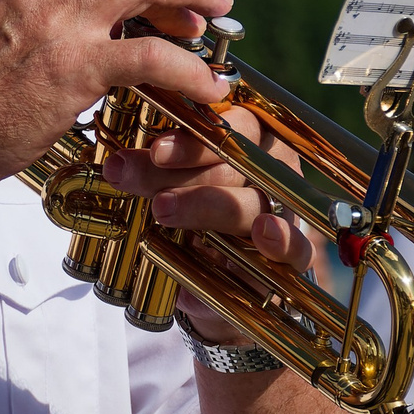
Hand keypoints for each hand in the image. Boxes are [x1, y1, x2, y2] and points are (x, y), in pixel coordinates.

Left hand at [104, 107, 313, 344]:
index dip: (192, 137)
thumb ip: (154, 173)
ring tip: (164, 209)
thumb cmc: (192, 221)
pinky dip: (281, 240)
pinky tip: (263, 234)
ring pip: (253, 199)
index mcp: (245, 142)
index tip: (154, 150)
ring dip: (207, 203)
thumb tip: (117, 164)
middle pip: (236, 159)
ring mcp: (283, 210)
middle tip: (134, 178)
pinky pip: (296, 245)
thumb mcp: (169, 191)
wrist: (217, 287)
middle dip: (181, 170)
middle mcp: (269, 170)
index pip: (228, 126)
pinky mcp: (294, 253)